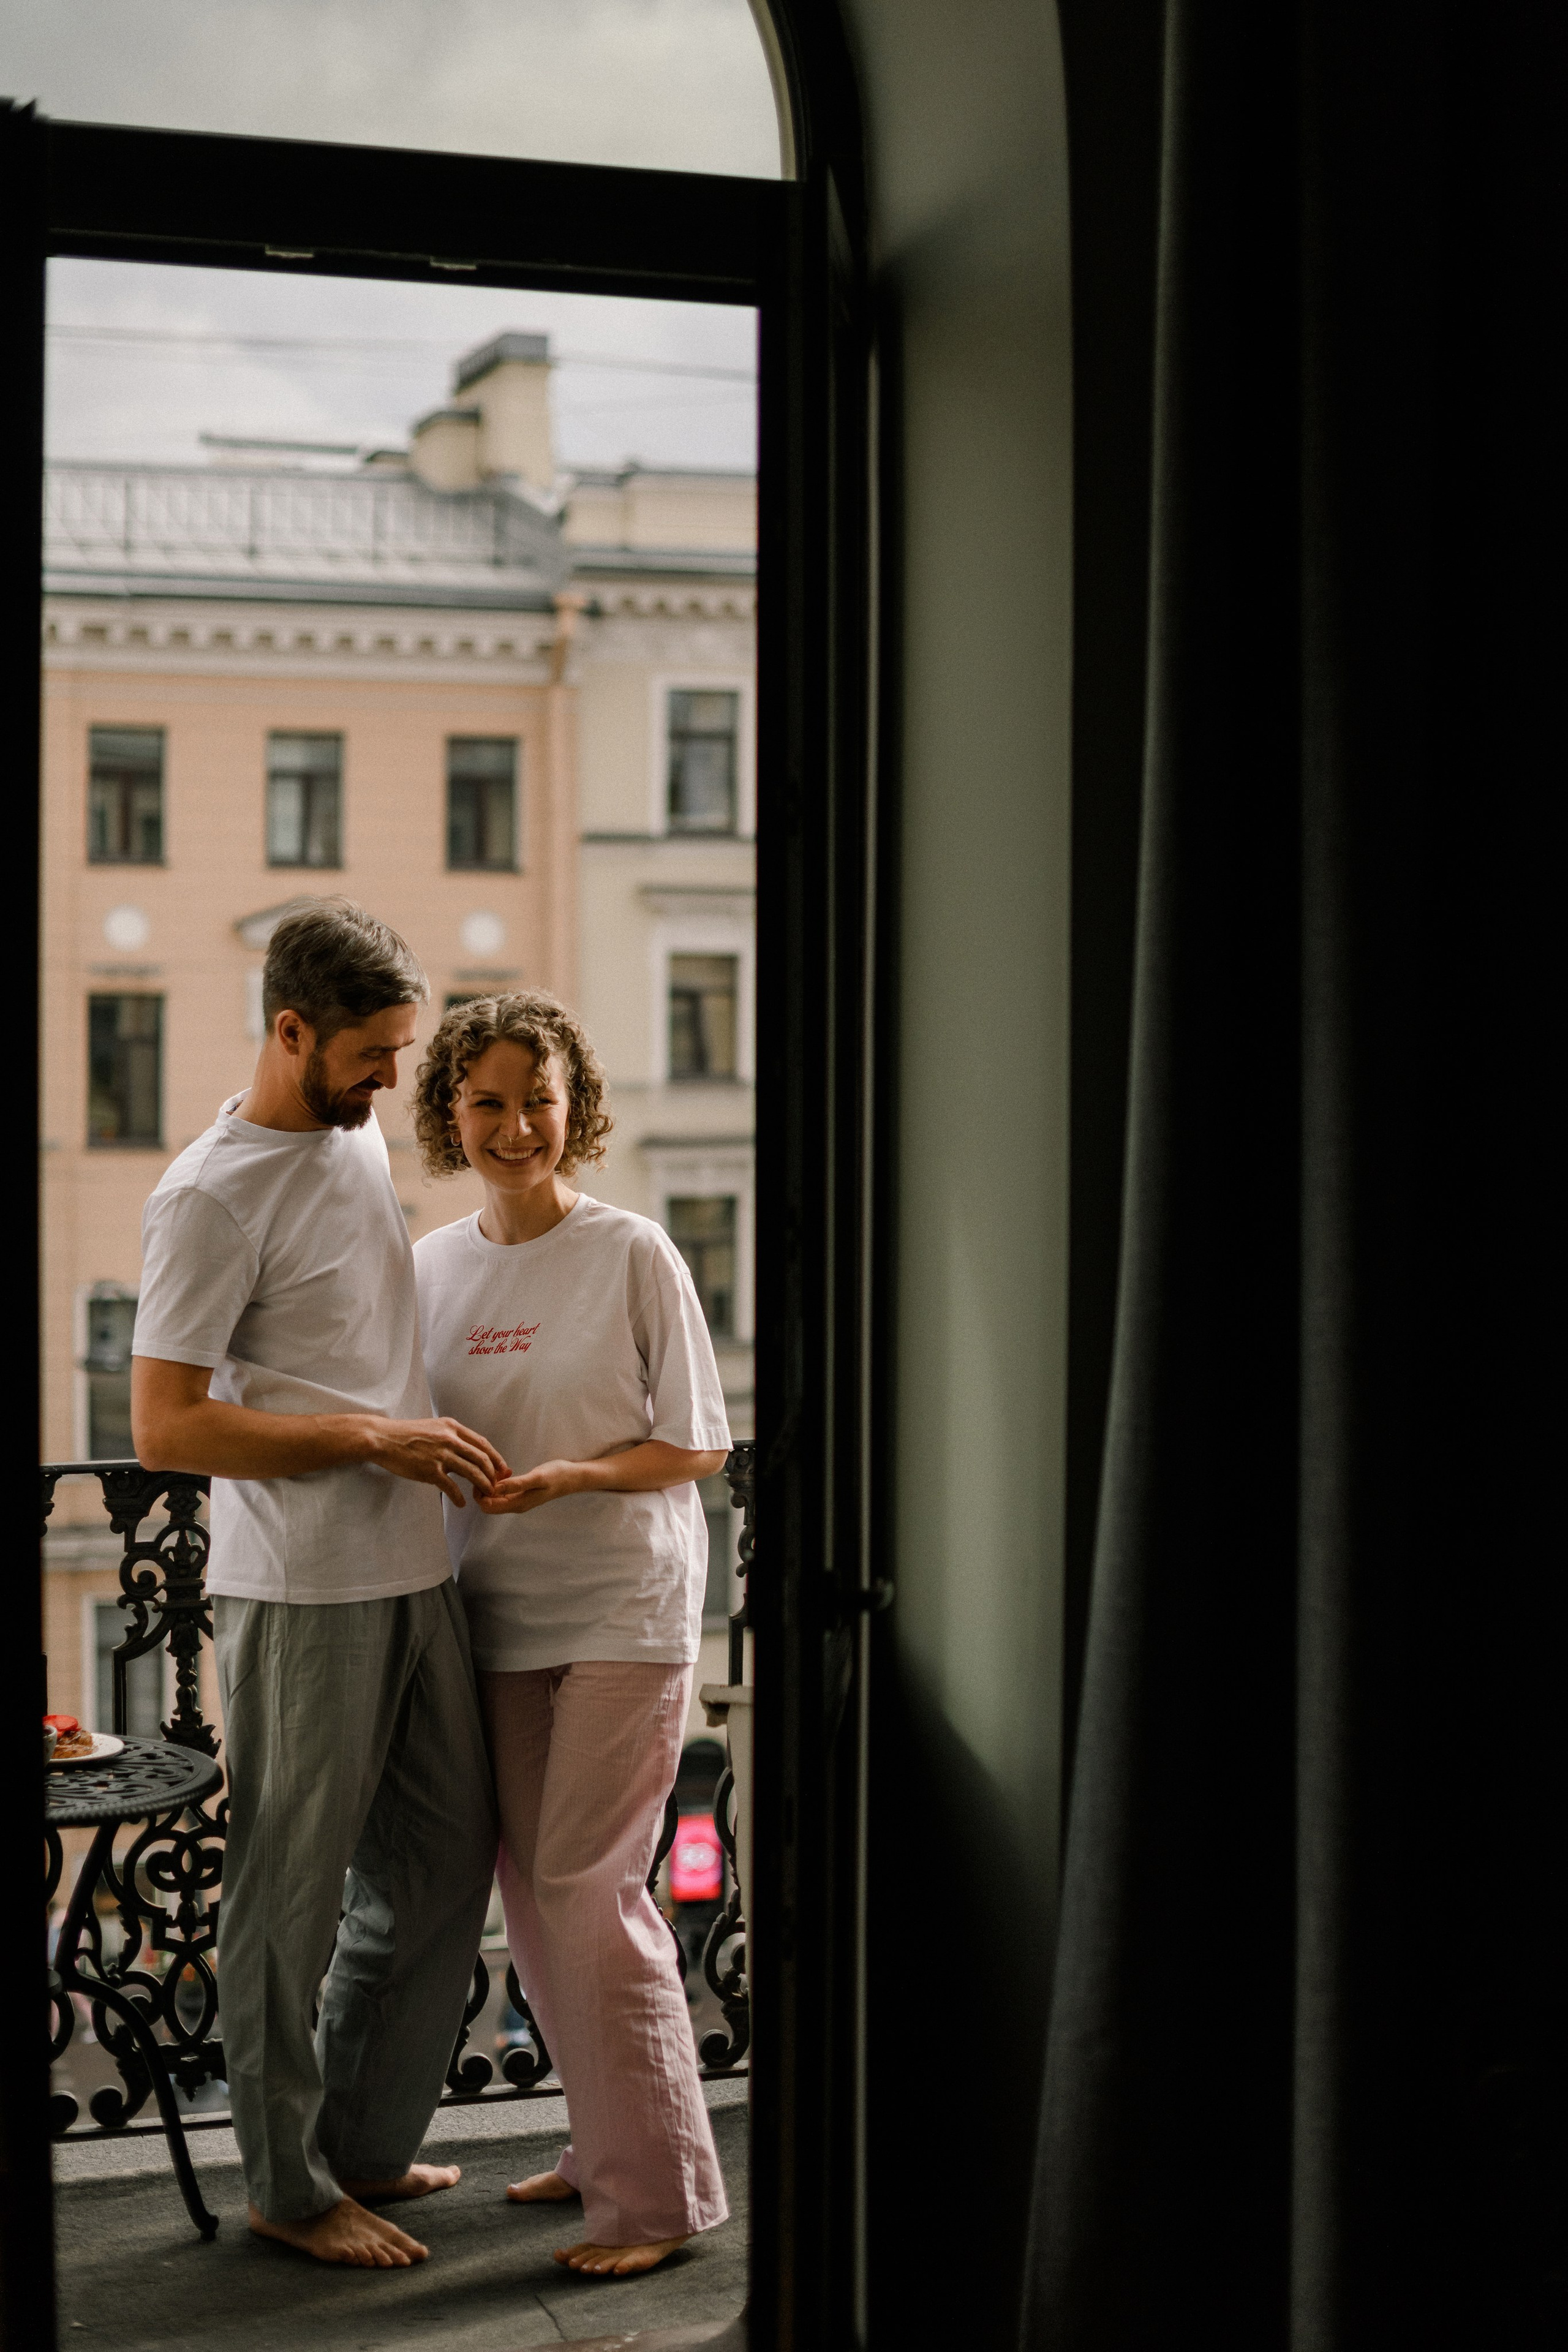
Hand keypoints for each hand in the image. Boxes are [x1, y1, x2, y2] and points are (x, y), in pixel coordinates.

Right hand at [366, 1418, 509, 1506]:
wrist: (383, 1439)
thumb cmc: (407, 1434)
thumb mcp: (434, 1428)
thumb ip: (451, 1437)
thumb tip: (467, 1452)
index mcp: (452, 1427)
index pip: (482, 1443)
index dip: (496, 1458)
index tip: (502, 1469)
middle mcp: (450, 1439)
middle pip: (482, 1459)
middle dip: (493, 1474)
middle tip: (496, 1486)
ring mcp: (440, 1455)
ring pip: (472, 1472)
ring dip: (483, 1486)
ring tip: (485, 1495)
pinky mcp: (429, 1470)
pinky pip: (451, 1487)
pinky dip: (459, 1497)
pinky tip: (461, 1503)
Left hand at [478, 1460, 585, 1514]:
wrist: (573, 1477)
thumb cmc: (557, 1475)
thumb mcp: (537, 1477)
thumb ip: (516, 1484)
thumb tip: (494, 1488)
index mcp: (517, 1504)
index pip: (487, 1506)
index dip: (480, 1492)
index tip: (487, 1476)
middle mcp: (515, 1506)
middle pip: (487, 1503)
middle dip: (484, 1488)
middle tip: (492, 1471)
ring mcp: (518, 1500)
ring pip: (494, 1497)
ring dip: (492, 1484)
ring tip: (500, 1470)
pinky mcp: (520, 1494)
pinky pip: (502, 1492)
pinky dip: (500, 1482)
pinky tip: (507, 1472)